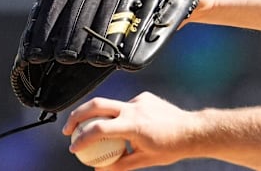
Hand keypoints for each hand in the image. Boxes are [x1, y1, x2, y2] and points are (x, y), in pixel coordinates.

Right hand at [63, 92, 204, 170]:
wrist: (192, 130)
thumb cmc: (172, 146)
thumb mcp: (143, 160)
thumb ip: (119, 165)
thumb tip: (99, 169)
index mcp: (134, 125)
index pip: (99, 129)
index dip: (81, 139)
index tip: (73, 147)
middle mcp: (135, 108)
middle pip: (96, 105)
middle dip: (77, 116)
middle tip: (68, 130)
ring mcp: (140, 100)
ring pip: (111, 105)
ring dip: (99, 117)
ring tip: (97, 133)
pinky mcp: (145, 97)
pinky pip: (125, 106)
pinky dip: (120, 116)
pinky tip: (128, 128)